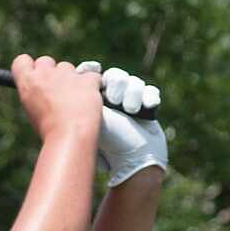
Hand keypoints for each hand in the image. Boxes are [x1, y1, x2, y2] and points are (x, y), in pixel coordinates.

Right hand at [11, 54, 102, 146]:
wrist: (70, 138)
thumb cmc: (51, 132)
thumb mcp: (34, 113)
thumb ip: (37, 95)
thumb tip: (43, 91)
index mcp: (28, 83)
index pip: (21, 61)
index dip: (29, 67)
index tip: (35, 76)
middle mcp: (46, 73)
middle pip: (45, 61)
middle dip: (51, 73)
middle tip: (56, 92)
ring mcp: (67, 74)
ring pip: (68, 68)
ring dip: (71, 79)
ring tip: (74, 102)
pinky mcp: (87, 78)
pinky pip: (92, 76)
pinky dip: (92, 86)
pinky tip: (89, 101)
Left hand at [76, 61, 167, 186]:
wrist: (136, 160)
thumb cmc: (111, 143)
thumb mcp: (93, 118)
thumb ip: (86, 96)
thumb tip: (80, 75)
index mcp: (92, 105)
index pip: (92, 77)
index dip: (93, 71)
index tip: (95, 70)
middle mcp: (110, 103)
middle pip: (115, 76)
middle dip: (117, 85)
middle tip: (115, 100)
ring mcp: (129, 105)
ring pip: (134, 82)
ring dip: (133, 94)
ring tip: (132, 111)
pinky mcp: (146, 108)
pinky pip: (150, 90)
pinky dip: (149, 97)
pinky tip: (148, 106)